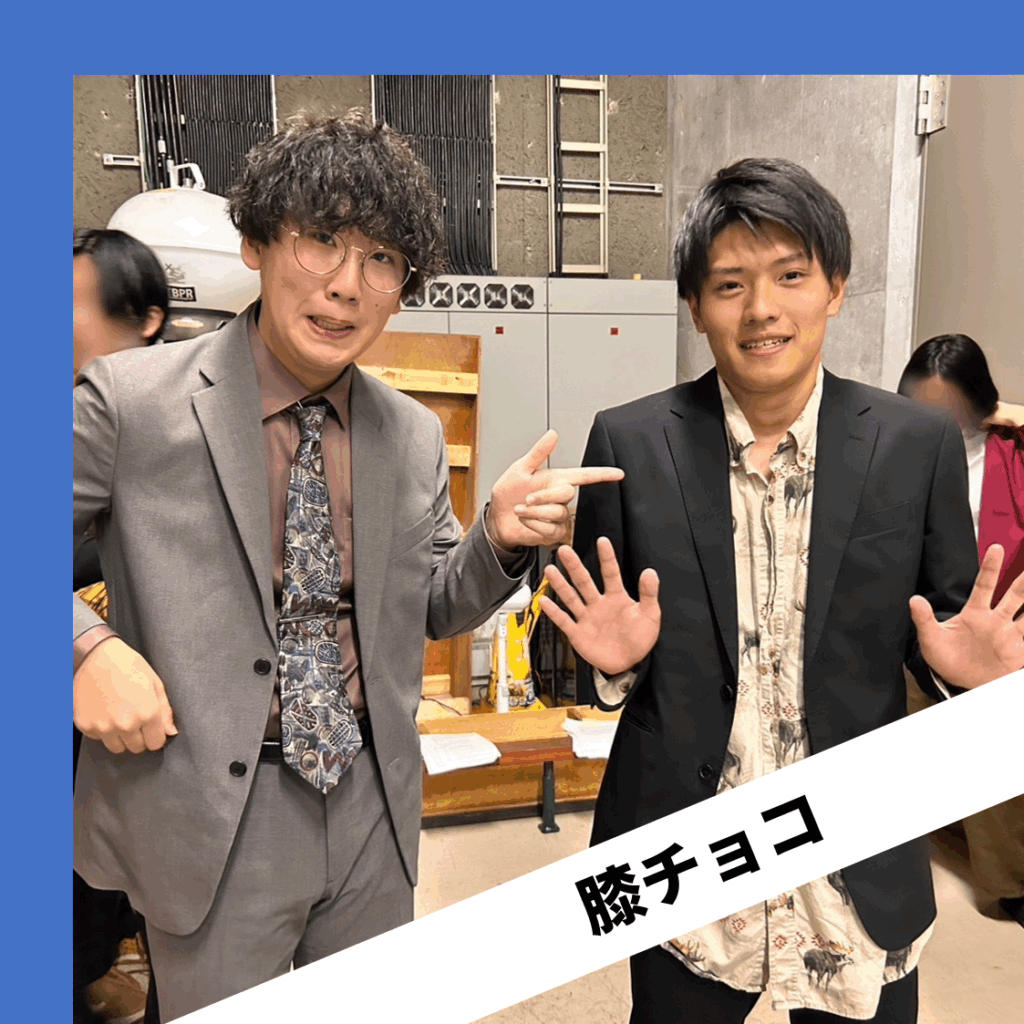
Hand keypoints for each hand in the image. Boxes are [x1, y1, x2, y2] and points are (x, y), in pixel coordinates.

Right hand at [74, 637, 177, 752]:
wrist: (93, 655)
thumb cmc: (127, 665)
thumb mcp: (154, 682)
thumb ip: (165, 710)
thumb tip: (170, 732)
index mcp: (147, 713)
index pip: (156, 743)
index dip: (155, 735)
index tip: (151, 727)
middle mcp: (125, 724)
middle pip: (137, 748)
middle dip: (139, 737)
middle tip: (134, 718)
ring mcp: (103, 727)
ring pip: (118, 748)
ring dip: (121, 737)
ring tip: (119, 716)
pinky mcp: (85, 726)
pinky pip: (98, 739)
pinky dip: (102, 730)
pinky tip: (104, 712)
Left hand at [487, 430, 623, 548]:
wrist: (497, 518)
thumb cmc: (509, 493)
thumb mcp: (520, 469)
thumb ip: (538, 453)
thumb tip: (552, 434)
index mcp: (556, 479)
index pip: (584, 476)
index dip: (602, 474)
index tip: (619, 473)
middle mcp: (559, 498)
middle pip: (567, 494)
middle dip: (544, 496)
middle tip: (527, 498)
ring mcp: (558, 516)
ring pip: (557, 513)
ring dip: (534, 512)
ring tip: (520, 509)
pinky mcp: (553, 533)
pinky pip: (550, 529)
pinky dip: (533, 524)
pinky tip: (525, 520)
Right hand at [539, 537, 660, 674]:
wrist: (629, 664)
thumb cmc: (639, 639)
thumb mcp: (650, 615)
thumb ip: (649, 594)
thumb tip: (650, 572)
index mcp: (617, 598)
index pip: (611, 573)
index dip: (607, 558)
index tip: (602, 541)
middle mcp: (598, 604)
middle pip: (584, 582)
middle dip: (574, 566)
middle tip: (564, 550)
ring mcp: (587, 618)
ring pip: (571, 598)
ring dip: (560, 585)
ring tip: (551, 570)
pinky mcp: (578, 633)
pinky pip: (564, 621)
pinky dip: (554, 612)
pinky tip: (545, 601)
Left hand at [911, 544, 1023, 689]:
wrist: (961, 684)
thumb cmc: (946, 658)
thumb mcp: (931, 639)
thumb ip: (924, 619)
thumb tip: (913, 599)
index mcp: (975, 613)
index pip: (984, 585)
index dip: (990, 567)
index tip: (995, 547)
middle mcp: (996, 620)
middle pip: (1015, 596)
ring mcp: (1010, 635)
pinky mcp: (1019, 652)